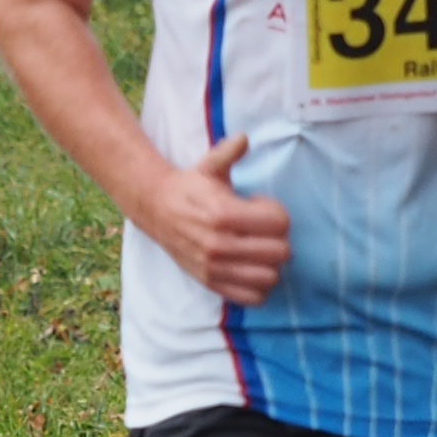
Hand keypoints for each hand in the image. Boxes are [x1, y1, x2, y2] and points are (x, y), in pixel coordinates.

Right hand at [139, 133, 292, 306]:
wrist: (156, 208)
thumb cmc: (190, 186)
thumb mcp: (209, 166)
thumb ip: (229, 152)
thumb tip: (244, 138)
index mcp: (224, 213)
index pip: (280, 222)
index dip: (277, 212)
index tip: (260, 206)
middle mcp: (220, 243)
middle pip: (281, 252)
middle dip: (279, 238)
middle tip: (264, 230)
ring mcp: (215, 267)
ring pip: (270, 277)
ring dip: (271, 263)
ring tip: (259, 249)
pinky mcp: (210, 282)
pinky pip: (251, 297)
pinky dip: (259, 286)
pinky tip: (252, 268)